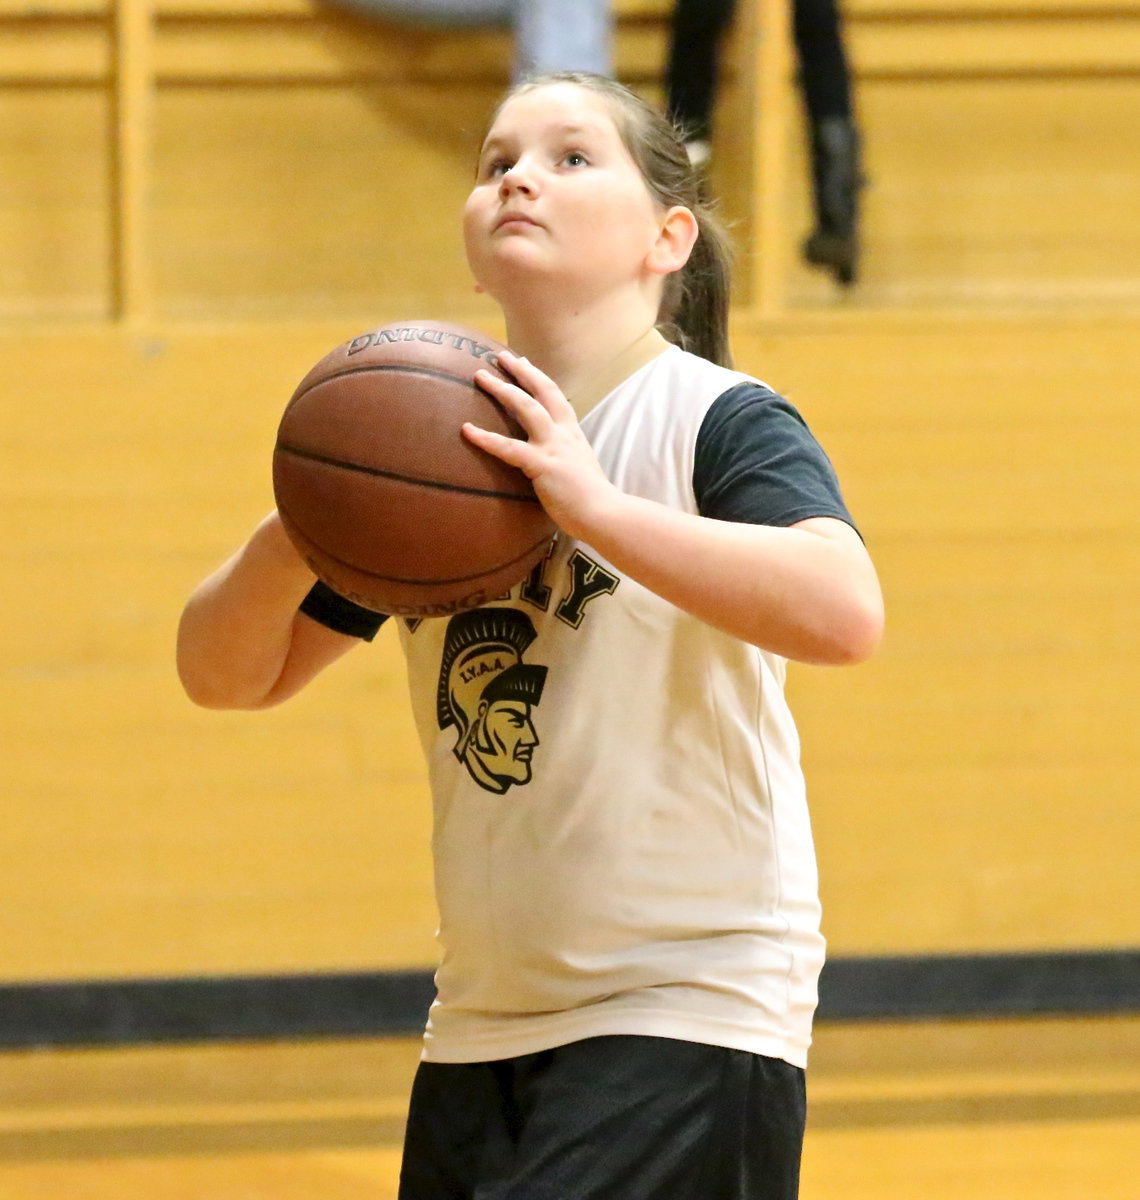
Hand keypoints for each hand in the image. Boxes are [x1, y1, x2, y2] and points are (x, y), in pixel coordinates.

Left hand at [465, 351, 618, 540]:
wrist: (604, 514)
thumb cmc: (590, 499)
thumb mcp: (578, 468)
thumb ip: (563, 457)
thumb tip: (550, 459)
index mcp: (573, 434)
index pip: (555, 396)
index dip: (537, 377)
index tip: (523, 361)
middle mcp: (564, 434)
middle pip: (541, 391)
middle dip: (520, 371)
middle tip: (499, 356)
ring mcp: (553, 447)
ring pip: (526, 408)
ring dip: (502, 389)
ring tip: (480, 376)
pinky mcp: (542, 465)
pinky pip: (508, 448)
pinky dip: (486, 438)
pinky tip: (467, 430)